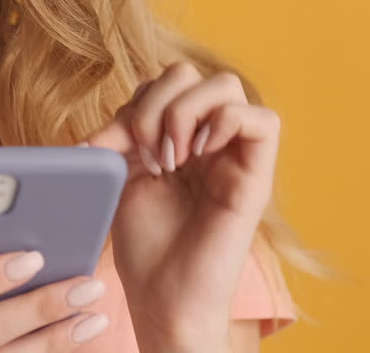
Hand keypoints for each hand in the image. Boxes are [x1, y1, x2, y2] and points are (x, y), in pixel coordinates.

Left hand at [82, 62, 280, 352]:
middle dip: (155, 103)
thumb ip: (122, 135)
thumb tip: (113, 116)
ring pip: (227, 85)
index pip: (161, 82)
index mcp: (176, 134)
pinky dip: (225, 122)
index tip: (106, 148)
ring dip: (185, 111)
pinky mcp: (256, 176)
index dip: (130, 104)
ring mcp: (234, 154)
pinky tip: (197, 155)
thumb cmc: (144, 244)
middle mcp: (207, 138)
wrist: (161, 296)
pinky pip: (264, 120)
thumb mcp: (121, 175)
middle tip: (144, 152)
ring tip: (169, 158)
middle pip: (190, 73)